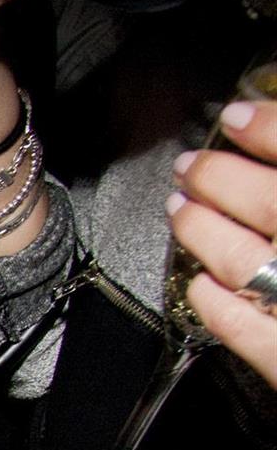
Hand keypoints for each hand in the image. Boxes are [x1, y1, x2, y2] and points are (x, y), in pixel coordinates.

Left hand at [172, 99, 276, 388]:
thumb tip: (276, 138)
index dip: (273, 132)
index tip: (238, 117)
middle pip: (273, 205)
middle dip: (223, 179)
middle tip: (192, 165)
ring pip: (247, 262)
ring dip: (205, 232)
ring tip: (182, 210)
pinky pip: (249, 332)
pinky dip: (217, 305)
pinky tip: (199, 285)